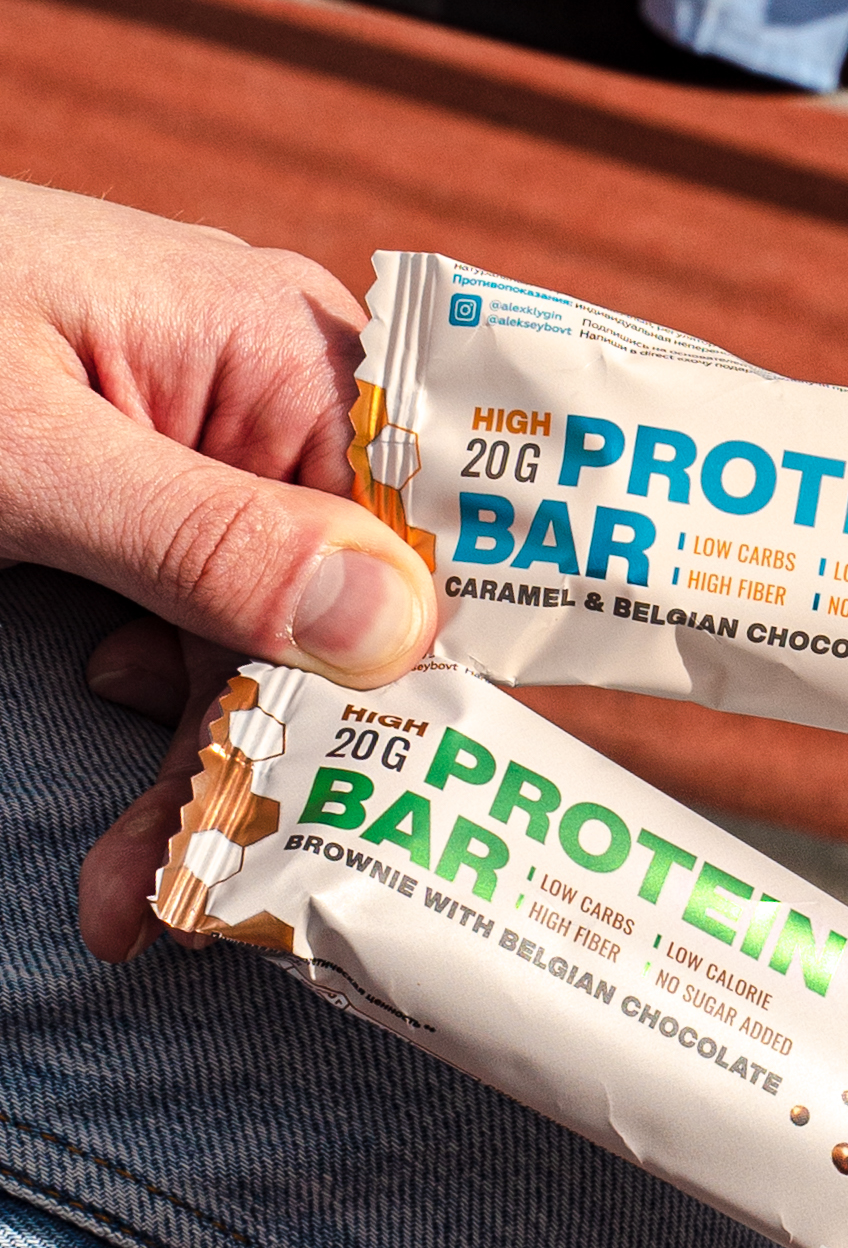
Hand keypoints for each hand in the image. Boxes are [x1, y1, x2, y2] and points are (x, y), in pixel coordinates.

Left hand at [0, 186, 437, 959]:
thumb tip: (399, 627)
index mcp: (288, 345)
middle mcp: (280, 388)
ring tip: (121, 893)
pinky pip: (196, 616)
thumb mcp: (25, 455)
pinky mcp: (149, 488)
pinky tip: (124, 777)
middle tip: (178, 902)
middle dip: (264, 759)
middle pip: (337, 608)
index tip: (335, 823)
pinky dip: (162, 714)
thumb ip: (204, 538)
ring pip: (262, 635)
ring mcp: (214, 440)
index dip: (382, 687)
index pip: (409, 538)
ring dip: (202, 765)